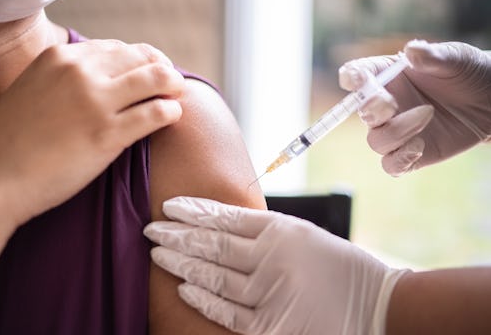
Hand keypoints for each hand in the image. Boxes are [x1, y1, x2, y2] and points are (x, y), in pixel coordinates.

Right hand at [0, 40, 183, 225]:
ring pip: (157, 78)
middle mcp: (80, 71)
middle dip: (162, 69)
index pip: (118, 48)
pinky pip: (157, 113)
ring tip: (175, 98)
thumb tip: (104, 80)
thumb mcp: (35, 91)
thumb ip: (67, 80)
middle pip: (142, 57)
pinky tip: (171, 118)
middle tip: (170, 84)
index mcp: (61, 57)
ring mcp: (95, 101)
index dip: (140, 60)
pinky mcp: (108, 133)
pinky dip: (171, 112)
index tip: (149, 74)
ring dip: (173, 85)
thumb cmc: (12, 142)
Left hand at [144, 196, 407, 334]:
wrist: (377, 305)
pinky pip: (227, 311)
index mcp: (280, 230)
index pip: (224, 217)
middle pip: (211, 244)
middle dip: (176, 235)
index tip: (169, 206)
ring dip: (181, 263)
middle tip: (152, 229)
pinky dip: (203, 299)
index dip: (193, 211)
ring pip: (212, 276)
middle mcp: (270, 258)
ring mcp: (269, 293)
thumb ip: (263, 231)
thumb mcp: (302, 235)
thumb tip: (221, 225)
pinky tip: (184, 288)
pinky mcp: (270, 326)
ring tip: (158, 253)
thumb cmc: (339, 266)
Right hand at [338, 40, 490, 175]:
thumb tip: (412, 50)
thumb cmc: (467, 73)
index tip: (356, 80)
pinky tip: (419, 147)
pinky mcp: (409, 154)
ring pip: (376, 141)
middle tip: (390, 102)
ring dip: (396, 132)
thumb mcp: (455, 58)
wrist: (490, 100)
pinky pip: (391, 165)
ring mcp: (395, 131)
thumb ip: (432, 56)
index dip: (351, 78)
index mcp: (386, 76)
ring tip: (427, 115)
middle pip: (361, 112)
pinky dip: (400, 159)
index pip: (356, 76)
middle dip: (371, 109)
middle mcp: (385, 105)